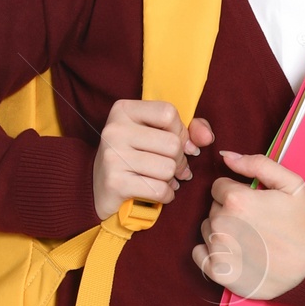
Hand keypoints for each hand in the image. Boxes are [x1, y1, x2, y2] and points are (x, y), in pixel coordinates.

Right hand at [92, 100, 212, 219]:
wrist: (97, 187)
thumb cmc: (133, 157)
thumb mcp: (153, 134)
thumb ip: (186, 129)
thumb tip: (207, 138)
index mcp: (123, 110)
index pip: (168, 113)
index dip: (180, 132)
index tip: (177, 144)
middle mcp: (115, 129)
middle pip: (172, 144)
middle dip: (178, 160)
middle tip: (170, 168)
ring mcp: (112, 156)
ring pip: (168, 169)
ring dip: (171, 179)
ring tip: (161, 179)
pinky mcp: (115, 182)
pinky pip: (159, 189)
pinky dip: (166, 195)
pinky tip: (157, 192)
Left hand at [192, 149, 304, 299]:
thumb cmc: (302, 227)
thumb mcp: (292, 186)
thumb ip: (258, 164)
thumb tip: (226, 156)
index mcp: (236, 200)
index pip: (219, 186)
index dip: (237, 193)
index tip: (254, 204)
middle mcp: (222, 224)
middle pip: (213, 208)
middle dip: (229, 211)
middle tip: (255, 223)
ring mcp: (218, 249)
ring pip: (207, 229)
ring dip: (221, 231)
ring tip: (248, 239)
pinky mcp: (217, 271)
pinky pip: (198, 254)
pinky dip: (210, 252)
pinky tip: (233, 253)